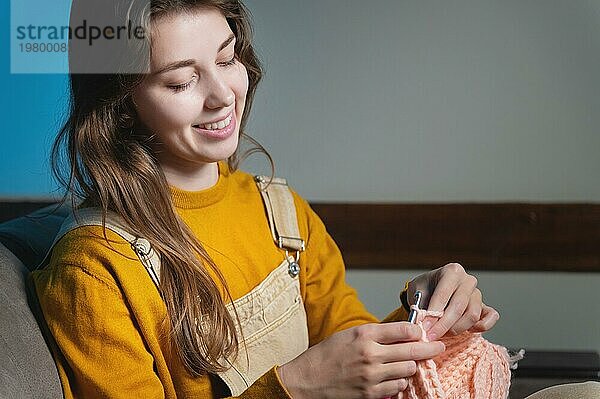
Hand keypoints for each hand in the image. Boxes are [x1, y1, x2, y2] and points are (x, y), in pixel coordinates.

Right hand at [277, 322, 444, 398]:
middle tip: (438, 347)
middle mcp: (370, 354)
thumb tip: (401, 333)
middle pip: (413, 351)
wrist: (306, 381)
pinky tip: (392, 377)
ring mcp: (372, 376)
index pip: (403, 329)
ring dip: (410, 366)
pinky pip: (398, 386)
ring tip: (405, 363)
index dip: (418, 330)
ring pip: (408, 370)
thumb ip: (375, 334)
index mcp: (364, 334)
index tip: (423, 331)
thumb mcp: (348, 335)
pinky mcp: (371, 393)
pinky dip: (399, 381)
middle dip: (429, 348)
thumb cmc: (325, 356)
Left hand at [407, 263, 499, 340]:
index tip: (425, 327)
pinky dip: (481, 327)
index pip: (444, 293)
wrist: (431, 290)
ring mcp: (478, 293)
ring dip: (456, 329)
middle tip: (431, 336)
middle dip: (443, 324)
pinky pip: (491, 317)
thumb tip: (422, 324)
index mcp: (452, 271)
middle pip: (459, 306)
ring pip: (472, 315)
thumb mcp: (417, 293)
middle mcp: (467, 280)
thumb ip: (420, 306)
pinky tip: (466, 332)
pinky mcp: (485, 306)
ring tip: (441, 334)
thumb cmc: (424, 290)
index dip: (434, 313)